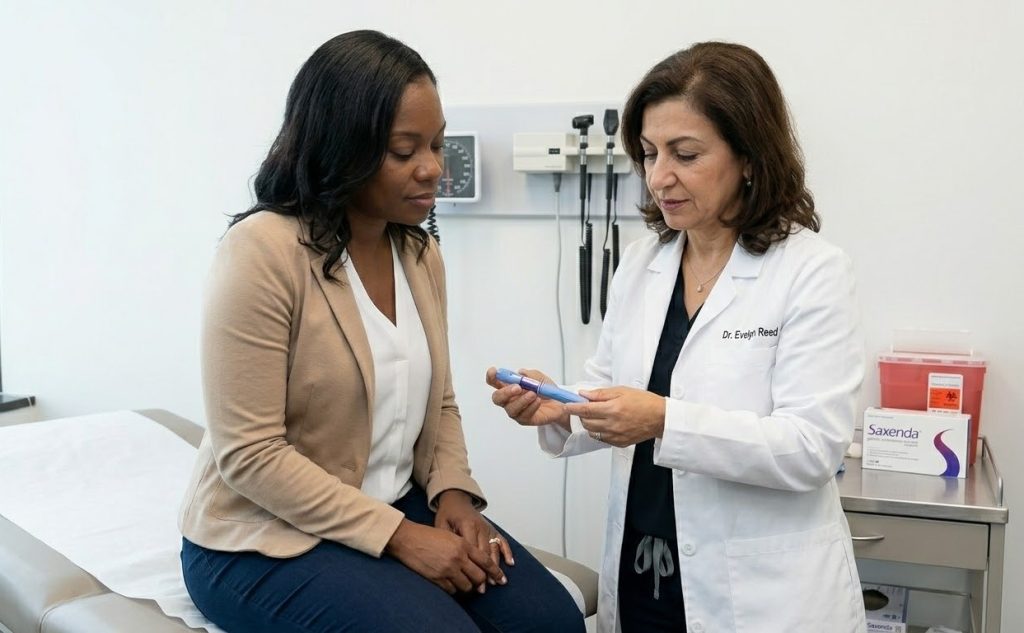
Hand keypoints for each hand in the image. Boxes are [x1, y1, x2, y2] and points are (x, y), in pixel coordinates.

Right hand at [385, 518, 506, 594]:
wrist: (408, 539)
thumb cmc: (427, 536)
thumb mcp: (450, 535)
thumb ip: (464, 547)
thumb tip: (476, 562)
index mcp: (463, 544)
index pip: (485, 560)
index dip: (495, 571)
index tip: (501, 578)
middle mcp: (458, 557)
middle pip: (479, 577)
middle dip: (480, 582)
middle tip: (479, 584)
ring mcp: (448, 569)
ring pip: (467, 586)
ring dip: (467, 587)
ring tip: (463, 583)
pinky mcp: (437, 578)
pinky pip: (452, 590)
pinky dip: (454, 589)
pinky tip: (451, 584)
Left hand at [436, 489, 513, 591]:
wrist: (457, 500)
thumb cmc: (447, 514)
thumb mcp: (441, 525)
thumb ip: (446, 541)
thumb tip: (449, 561)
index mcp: (467, 526)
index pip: (472, 550)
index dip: (473, 568)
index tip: (473, 583)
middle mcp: (480, 527)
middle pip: (484, 553)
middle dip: (485, 572)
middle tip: (484, 589)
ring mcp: (488, 528)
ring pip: (494, 549)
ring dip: (496, 566)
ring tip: (498, 581)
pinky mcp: (492, 528)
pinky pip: (501, 540)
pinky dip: (507, 551)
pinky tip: (510, 563)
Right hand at [485, 367, 570, 430]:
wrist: (559, 403)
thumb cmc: (545, 389)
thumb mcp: (539, 378)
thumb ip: (529, 375)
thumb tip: (520, 374)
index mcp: (509, 386)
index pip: (494, 382)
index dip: (491, 377)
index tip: (494, 371)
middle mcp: (509, 400)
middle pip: (497, 398)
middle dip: (505, 392)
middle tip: (517, 387)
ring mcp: (515, 411)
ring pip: (511, 408)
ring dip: (522, 400)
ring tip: (533, 394)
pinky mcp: (524, 420)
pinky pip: (523, 415)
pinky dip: (531, 407)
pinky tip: (538, 401)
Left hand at [562, 386, 665, 446]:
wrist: (660, 418)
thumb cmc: (644, 402)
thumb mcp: (622, 391)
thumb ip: (601, 394)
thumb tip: (584, 394)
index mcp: (612, 409)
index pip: (585, 410)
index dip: (573, 408)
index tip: (566, 406)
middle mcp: (612, 425)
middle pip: (586, 422)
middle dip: (582, 415)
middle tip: (587, 407)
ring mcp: (615, 436)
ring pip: (592, 432)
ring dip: (590, 424)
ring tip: (598, 416)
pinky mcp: (619, 443)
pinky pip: (601, 439)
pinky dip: (599, 431)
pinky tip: (606, 424)